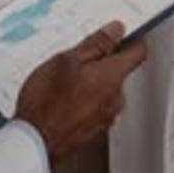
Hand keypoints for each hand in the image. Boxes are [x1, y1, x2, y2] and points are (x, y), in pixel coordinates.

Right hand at [15, 21, 146, 164]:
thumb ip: (96, 44)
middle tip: (76, 52)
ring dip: (90, 78)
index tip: (117, 31)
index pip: (138, 52)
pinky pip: (96, 103)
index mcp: (112, 76)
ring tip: (63, 76)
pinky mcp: (94, 128)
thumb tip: (115, 30)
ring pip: (105, 87)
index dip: (131, 37)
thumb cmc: (47, 102)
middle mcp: (115, 98)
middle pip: (119, 69)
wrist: (35, 142)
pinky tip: (62, 94)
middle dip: (101, 58)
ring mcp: (106, 115)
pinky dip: (84, 95)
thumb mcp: (67, 60)